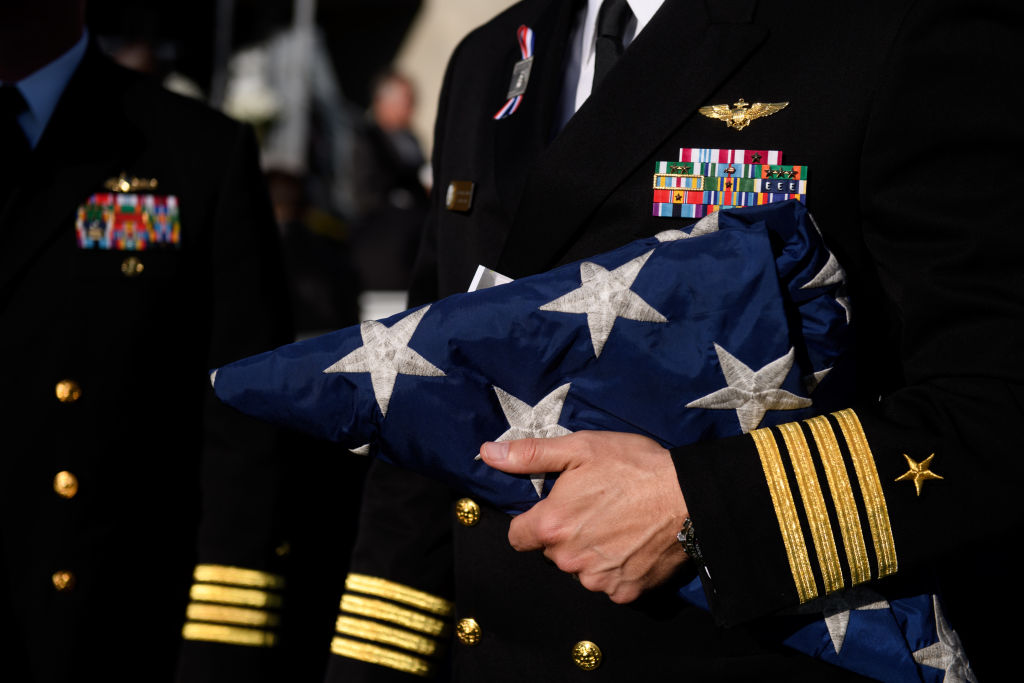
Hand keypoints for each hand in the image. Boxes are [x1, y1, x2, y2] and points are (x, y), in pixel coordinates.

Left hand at [479, 431, 688, 602]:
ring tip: (618, 525)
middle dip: (565, 534)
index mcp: (551, 526)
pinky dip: (617, 569)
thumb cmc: (634, 467)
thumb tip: (487, 453)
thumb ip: (529, 455)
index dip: (534, 521)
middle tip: (595, 509)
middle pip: (551, 552)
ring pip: (580, 569)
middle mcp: (568, 560)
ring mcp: (597, 580)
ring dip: (591, 553)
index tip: (556, 509)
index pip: (518, 536)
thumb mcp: (580, 448)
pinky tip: (633, 544)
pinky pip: (609, 584)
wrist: (690, 497)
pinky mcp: (625, 593)